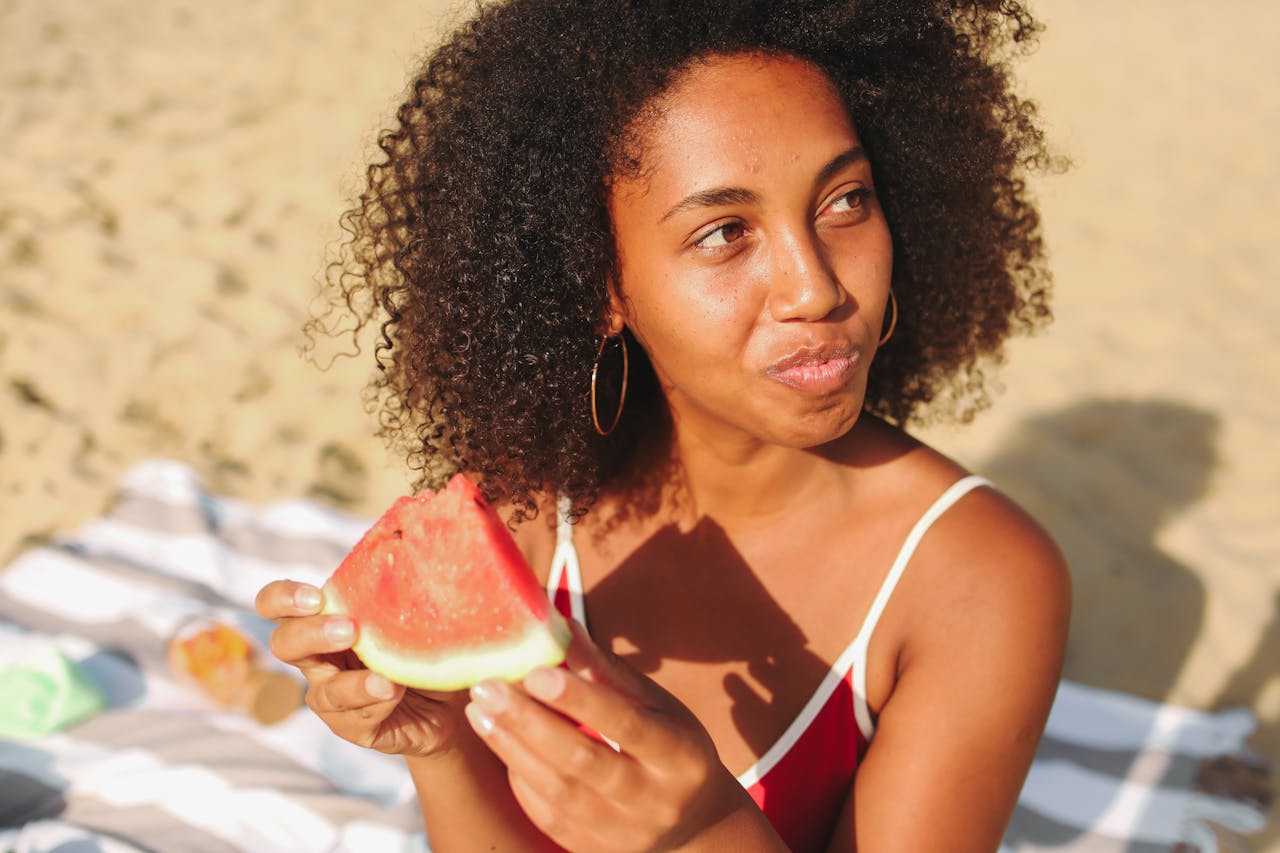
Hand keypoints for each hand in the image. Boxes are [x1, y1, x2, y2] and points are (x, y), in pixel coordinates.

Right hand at [255, 580, 465, 757]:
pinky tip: (395, 692)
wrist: (451, 697)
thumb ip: (398, 589)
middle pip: (284, 644)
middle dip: (312, 633)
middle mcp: (318, 658)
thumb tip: (415, 550)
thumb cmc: (423, 642)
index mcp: (322, 619)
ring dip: (352, 684)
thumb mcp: (412, 612)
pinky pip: (355, 718)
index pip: (277, 603)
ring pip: (323, 692)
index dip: (283, 598)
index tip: (316, 596)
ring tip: (384, 678)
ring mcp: (331, 696)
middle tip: (349, 629)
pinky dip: (377, 703)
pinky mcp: (353, 727)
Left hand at [463, 621, 753, 851]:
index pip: (625, 723)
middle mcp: (654, 799)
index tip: (535, 671)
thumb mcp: (658, 706)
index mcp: (680, 755)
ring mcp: (625, 833)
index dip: (579, 698)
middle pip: (583, 761)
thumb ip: (608, 674)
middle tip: (487, 688)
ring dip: (513, 749)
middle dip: (529, 722)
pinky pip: (549, 818)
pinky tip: (502, 746)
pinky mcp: (596, 851)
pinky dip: (521, 781)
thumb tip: (564, 629)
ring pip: (559, 792)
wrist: (695, 827)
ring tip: (481, 712)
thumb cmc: (672, 748)